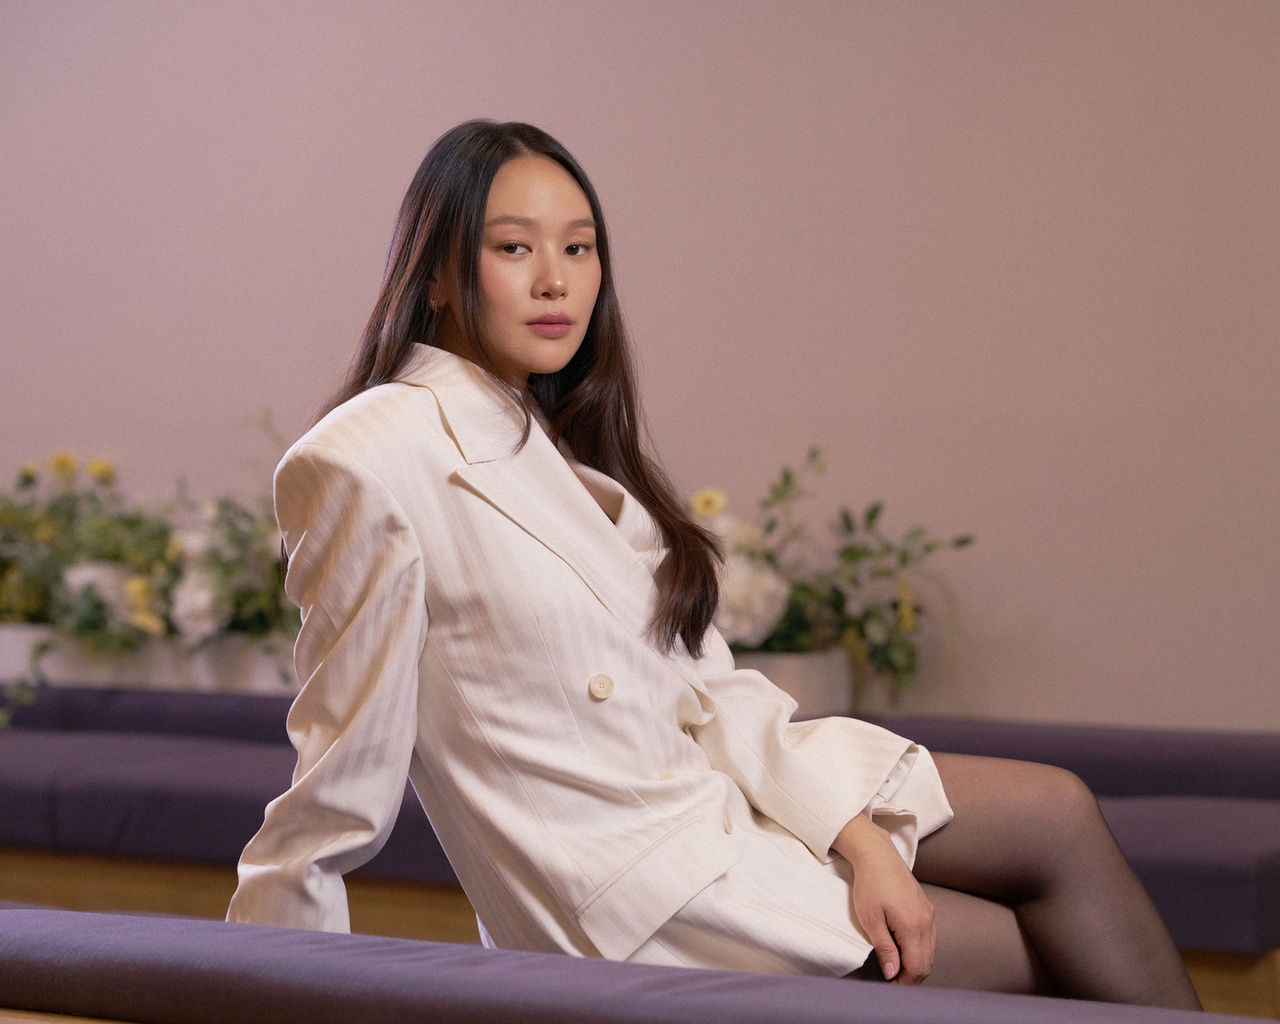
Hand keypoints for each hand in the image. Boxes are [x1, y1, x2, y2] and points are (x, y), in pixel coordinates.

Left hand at [833, 814, 935, 983]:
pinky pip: (929, 938)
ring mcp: (929, 914)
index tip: (890, 986)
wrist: (878, 855)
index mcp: (913, 926)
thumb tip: (893, 973)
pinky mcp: (926, 908)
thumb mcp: (870, 919)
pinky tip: (904, 950)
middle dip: (911, 976)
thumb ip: (884, 948)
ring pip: (930, 951)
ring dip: (916, 963)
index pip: (918, 967)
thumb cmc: (870, 884)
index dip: (905, 982)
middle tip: (892, 981)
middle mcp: (927, 922)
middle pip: (927, 962)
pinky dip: (919, 949)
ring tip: (896, 967)